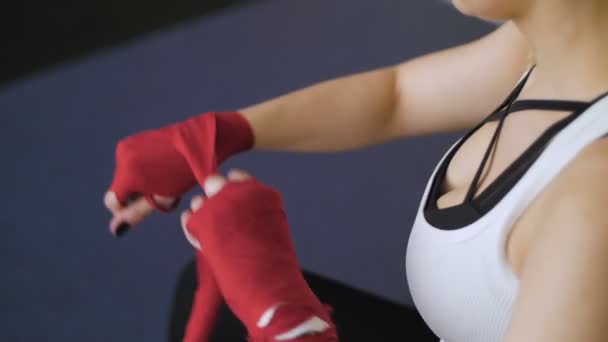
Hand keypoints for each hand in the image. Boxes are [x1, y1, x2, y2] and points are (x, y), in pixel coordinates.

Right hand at [103, 111, 253, 235]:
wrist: (197, 141)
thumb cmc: (185, 173)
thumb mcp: (163, 197)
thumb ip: (137, 213)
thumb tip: (115, 230)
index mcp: (129, 175)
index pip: (112, 202)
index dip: (126, 209)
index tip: (145, 205)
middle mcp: (122, 159)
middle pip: (119, 188)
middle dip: (135, 194)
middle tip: (160, 189)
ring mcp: (125, 147)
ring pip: (124, 176)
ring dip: (137, 181)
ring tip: (161, 177)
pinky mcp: (131, 140)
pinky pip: (128, 163)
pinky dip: (138, 169)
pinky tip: (158, 166)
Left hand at [180, 169, 335, 340]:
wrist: (267, 281)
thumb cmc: (273, 260)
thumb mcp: (270, 226)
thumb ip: (251, 210)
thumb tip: (229, 205)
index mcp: (261, 192)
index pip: (238, 177)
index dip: (232, 190)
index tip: (233, 205)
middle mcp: (239, 192)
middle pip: (214, 182)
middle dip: (213, 197)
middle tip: (219, 219)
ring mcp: (219, 204)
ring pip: (198, 201)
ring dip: (202, 215)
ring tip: (215, 237)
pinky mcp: (202, 221)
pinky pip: (189, 219)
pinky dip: (192, 229)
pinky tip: (203, 241)